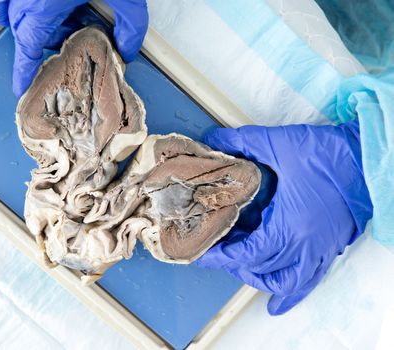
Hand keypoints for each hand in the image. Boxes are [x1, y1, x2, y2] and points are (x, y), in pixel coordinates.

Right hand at [0, 0, 147, 96]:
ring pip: (8, 9)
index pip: (27, 47)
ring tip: (57, 10)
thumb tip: (126, 49)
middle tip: (73, 29)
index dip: (23, 69)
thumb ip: (130, 28)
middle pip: (24, 29)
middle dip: (45, 37)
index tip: (21, 85)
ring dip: (28, 17)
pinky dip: (12, 0)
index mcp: (45, 3)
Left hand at [195, 120, 372, 314]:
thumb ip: (242, 143)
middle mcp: (304, 245)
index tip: (203, 253)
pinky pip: (310, 280)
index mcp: (289, 225)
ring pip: (284, 281)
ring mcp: (319, 249)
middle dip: (232, 264)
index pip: (245, 253)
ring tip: (241, 269)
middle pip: (260, 268)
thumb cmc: (328, 154)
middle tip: (215, 253)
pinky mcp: (329, 247)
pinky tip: (277, 303)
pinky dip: (291, 294)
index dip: (221, 256)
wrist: (367, 158)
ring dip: (258, 279)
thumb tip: (214, 142)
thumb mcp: (279, 144)